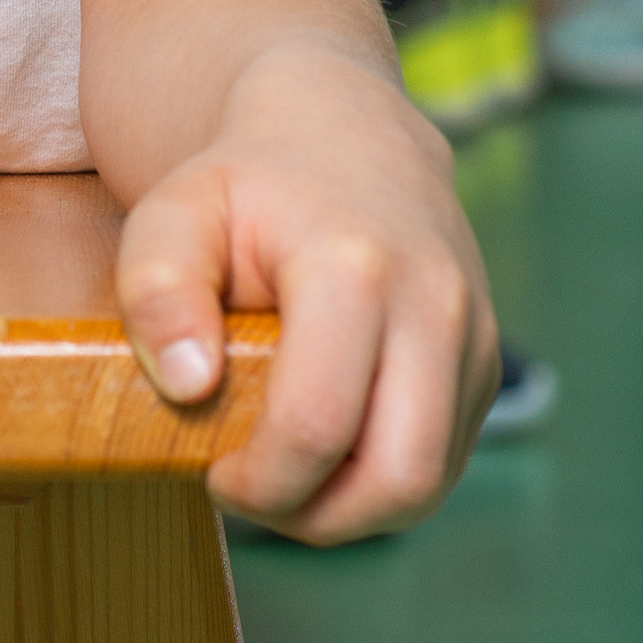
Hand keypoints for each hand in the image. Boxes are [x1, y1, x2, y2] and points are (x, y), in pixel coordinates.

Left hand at [113, 43, 498, 540]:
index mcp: (353, 266)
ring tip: (286, 470)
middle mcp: (434, 303)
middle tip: (253, 488)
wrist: (338, 127)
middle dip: (314, 515)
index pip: (316, 425)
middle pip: (396, 477)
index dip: (257, 480)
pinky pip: (444, 462)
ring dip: (352, 509)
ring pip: (428, 484)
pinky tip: (328, 444)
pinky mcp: (485, 363)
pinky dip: (383, 479)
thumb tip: (190, 387)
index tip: (213, 469)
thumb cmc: (246, 183)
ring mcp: (474, 335)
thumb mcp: (173, 213)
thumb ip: (157, 291)